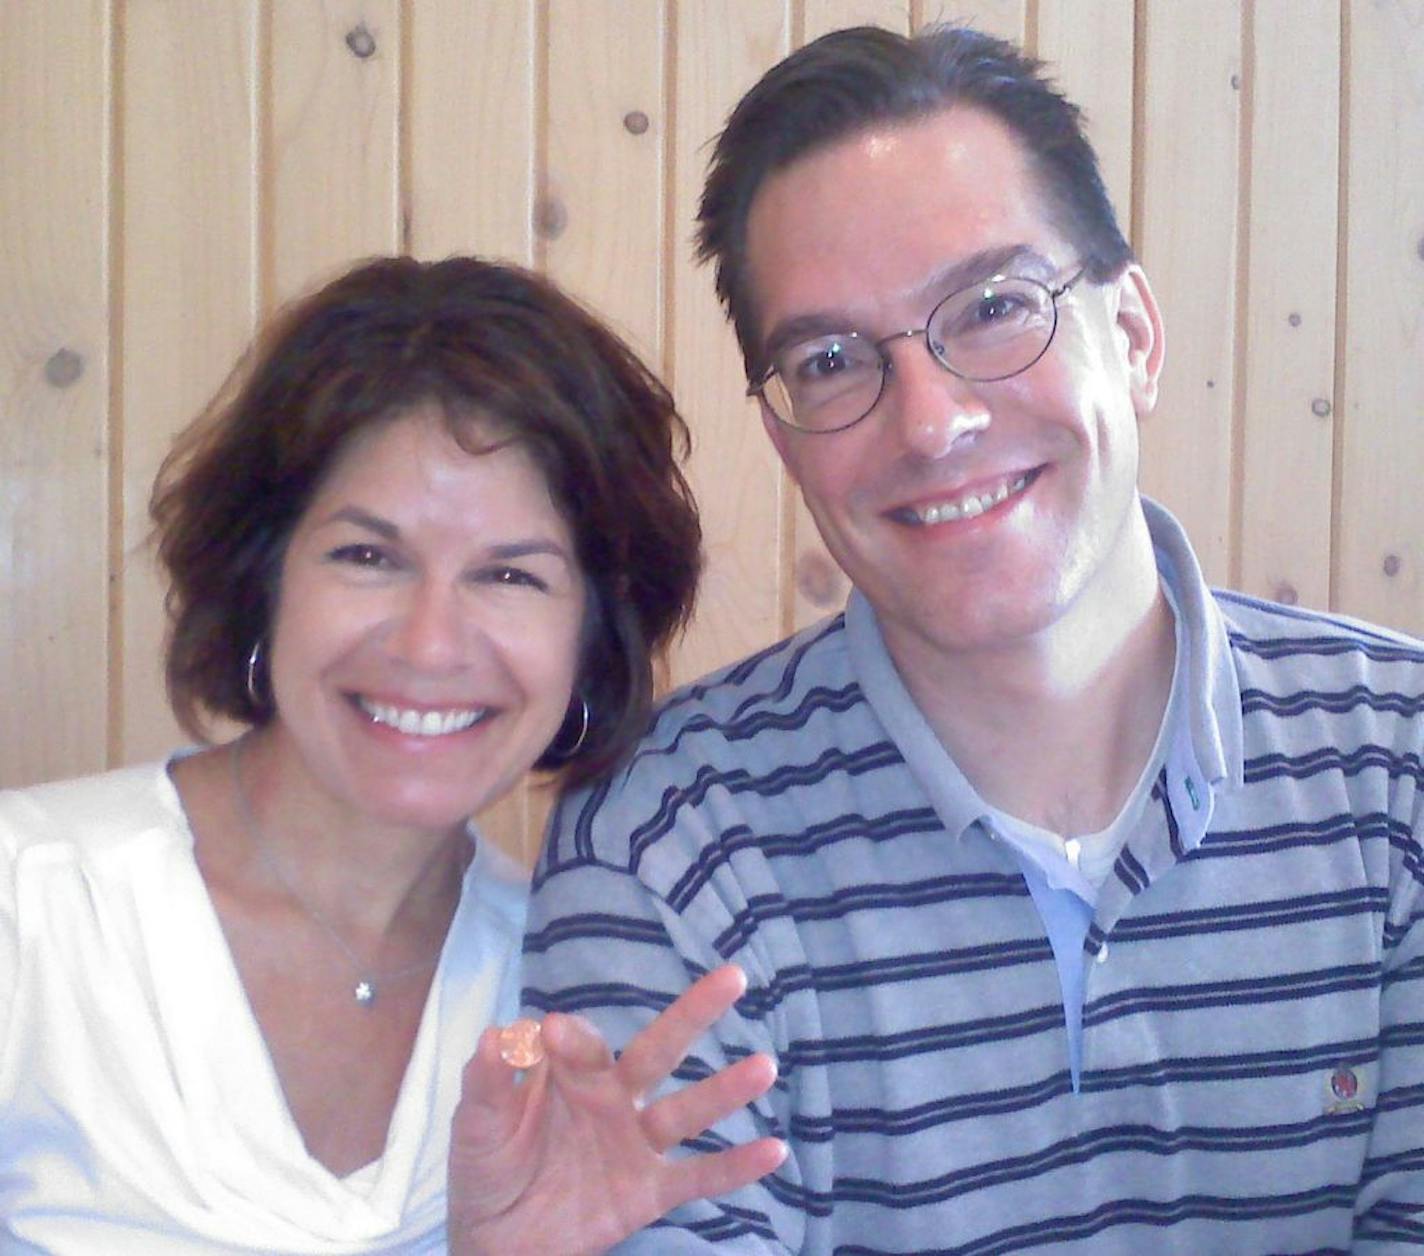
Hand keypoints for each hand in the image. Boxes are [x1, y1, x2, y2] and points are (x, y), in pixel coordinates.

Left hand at [447, 964, 785, 1254]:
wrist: (497, 1241)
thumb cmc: (487, 1168)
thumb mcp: (476, 1126)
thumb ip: (486, 1083)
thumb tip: (495, 1035)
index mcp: (570, 1075)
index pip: (584, 1044)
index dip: (574, 1038)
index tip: (555, 1031)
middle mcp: (613, 1099)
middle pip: (660, 1050)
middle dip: (694, 1014)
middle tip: (732, 977)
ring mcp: (635, 1144)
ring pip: (687, 1110)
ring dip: (726, 1090)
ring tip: (765, 1066)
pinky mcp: (647, 1191)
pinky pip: (697, 1177)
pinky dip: (735, 1167)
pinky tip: (774, 1150)